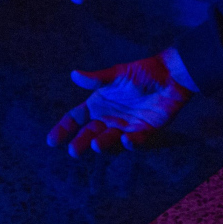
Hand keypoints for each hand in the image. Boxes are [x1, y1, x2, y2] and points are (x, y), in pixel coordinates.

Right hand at [47, 55, 192, 156]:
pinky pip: (136, 141)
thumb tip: (74, 74)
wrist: (170, 76)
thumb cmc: (143, 72)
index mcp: (99, 103)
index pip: (75, 119)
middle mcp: (109, 117)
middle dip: (81, 143)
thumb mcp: (117, 74)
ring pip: (109, 140)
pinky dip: (130, 143)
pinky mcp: (144, 131)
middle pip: (89, 133)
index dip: (63, 129)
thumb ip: (96, 78)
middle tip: (74, 151)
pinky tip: (126, 140)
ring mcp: (126, 126)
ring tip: (95, 145)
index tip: (52, 141)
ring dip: (102, 144)